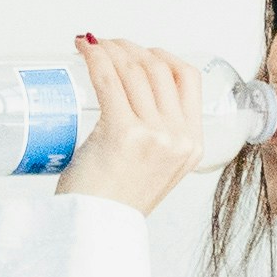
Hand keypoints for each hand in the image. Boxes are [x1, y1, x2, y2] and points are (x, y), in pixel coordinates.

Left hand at [60, 33, 211, 218]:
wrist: (94, 230)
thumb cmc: (112, 202)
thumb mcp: (153, 167)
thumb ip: (156, 136)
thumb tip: (129, 91)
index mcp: (193, 144)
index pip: (188, 79)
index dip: (161, 55)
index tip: (139, 51)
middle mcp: (179, 137)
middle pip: (158, 68)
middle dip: (129, 48)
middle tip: (106, 46)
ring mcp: (154, 135)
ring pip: (133, 70)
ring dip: (110, 49)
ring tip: (92, 46)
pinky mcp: (123, 133)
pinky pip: (109, 79)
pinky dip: (94, 57)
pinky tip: (84, 48)